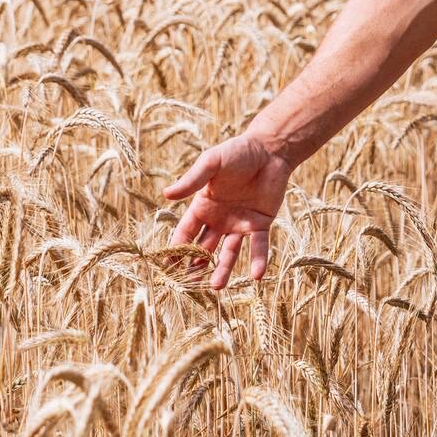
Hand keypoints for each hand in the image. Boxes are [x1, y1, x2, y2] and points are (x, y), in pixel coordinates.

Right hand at [162, 133, 294, 289]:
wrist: (270, 149)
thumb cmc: (238, 152)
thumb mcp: (212, 163)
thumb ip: (192, 180)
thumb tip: (166, 195)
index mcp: (203, 206)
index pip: (185, 233)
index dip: (175, 250)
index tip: (165, 269)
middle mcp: (219, 219)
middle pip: (203, 248)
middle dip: (194, 266)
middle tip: (187, 286)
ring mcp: (239, 224)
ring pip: (228, 253)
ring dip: (222, 269)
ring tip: (216, 286)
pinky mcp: (260, 224)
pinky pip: (258, 246)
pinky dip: (257, 260)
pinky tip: (257, 275)